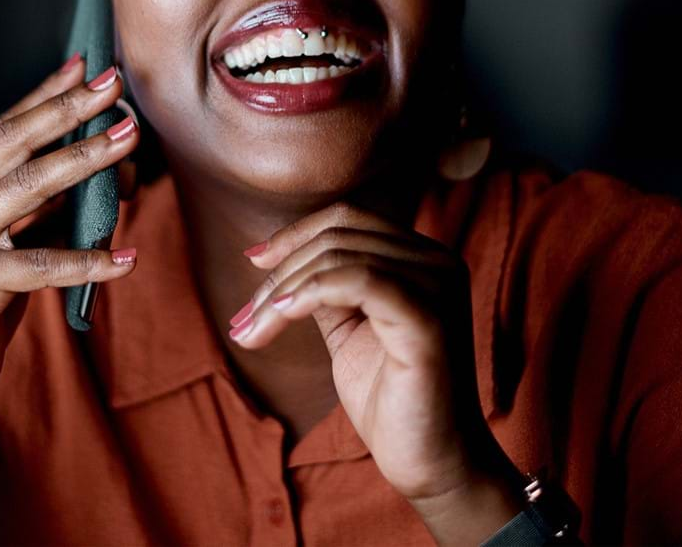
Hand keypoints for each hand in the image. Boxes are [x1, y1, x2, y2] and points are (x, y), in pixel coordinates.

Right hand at [0, 54, 141, 425]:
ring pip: (26, 188)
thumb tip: (97, 170)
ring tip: (129, 142)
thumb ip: (39, 210)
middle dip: (67, 110)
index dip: (45, 94)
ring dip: (83, 161)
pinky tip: (126, 258)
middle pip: (13, 143)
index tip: (86, 65)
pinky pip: (39, 265)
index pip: (3, 128)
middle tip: (114, 84)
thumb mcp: (7, 246)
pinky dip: (86, 260)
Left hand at [227, 202, 505, 505]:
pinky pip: (359, 280)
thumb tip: (277, 260)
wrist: (430, 463)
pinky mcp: (429, 319)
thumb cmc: (390, 400)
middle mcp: (438, 262)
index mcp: (422, 259)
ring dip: (283, 290)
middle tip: (244, 319)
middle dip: (279, 271)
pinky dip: (310, 293)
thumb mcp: (350, 331)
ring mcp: (438, 286)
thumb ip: (328, 290)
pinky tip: (281, 316)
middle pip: (338, 234)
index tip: (252, 262)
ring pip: (340, 256)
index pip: (348, 218)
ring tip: (252, 329)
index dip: (294, 234)